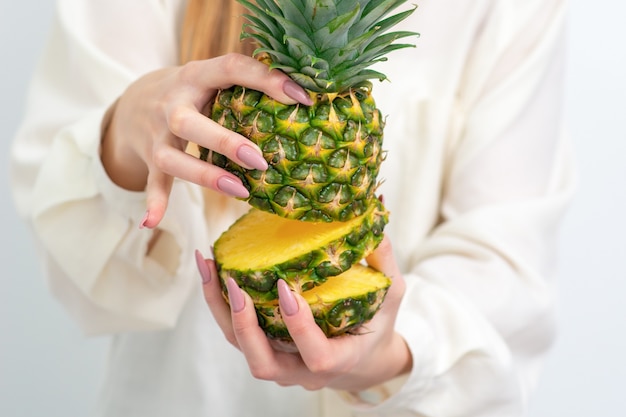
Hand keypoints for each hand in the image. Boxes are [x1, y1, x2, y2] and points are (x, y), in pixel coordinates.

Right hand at [101, 53, 311, 227]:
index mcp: (196, 76)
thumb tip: (304, 97)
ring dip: (204, 175)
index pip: (230, 67)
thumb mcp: (212, 78)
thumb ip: (246, 85)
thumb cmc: (192, 92)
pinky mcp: (151, 158)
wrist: (134, 101)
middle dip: (224, 142)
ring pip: (172, 157)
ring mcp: (157, 134)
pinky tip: (153, 221)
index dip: (266, 78)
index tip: (301, 98)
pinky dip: (154, 201)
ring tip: (239, 190)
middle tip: (259, 160)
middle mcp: (172, 104)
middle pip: (188, 122)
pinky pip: (153, 181)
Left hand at [196, 236, 412, 391]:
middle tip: (233, 283)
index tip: (285, 288)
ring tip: (209, 266)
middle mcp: (304, 370)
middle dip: (244, 325)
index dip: (299, 327)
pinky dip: (220, 305)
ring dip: (220, 310)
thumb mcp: (391, 293)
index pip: (317, 355)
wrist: (364, 361)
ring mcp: (282, 366)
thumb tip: (373, 209)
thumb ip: (383, 259)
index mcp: (341, 359)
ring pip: (242, 348)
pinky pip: (238, 334)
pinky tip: (212, 271)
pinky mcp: (267, 351)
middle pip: (263, 363)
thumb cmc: (380, 325)